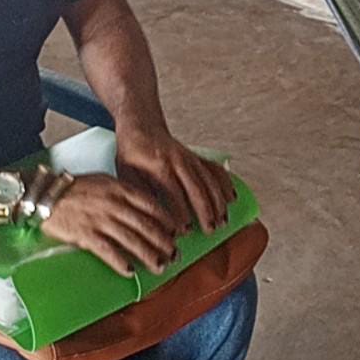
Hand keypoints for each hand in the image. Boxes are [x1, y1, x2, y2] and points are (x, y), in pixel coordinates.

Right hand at [40, 172, 178, 276]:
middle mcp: (114, 204)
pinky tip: (131, 271)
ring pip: (131, 240)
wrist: (46, 194)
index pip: (150, 205)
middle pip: (145, 225)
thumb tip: (143, 206)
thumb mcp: (104, 181)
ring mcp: (100, 220)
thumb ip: (124, 191)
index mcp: (120, 189)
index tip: (177, 231)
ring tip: (161, 266)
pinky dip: (121, 262)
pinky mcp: (86, 235)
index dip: (167, 220)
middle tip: (176, 255)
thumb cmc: (75, 188)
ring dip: (148, 255)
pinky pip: (108, 251)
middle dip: (164, 242)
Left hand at [117, 131, 235, 234]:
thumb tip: (152, 220)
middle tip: (211, 230)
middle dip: (206, 211)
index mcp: (159, 165)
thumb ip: (140, 196)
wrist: (141, 127)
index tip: (183, 232)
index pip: (174, 193)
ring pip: (210, 180)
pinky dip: (225, 183)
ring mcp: (191, 158)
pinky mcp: (197, 157)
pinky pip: (215, 169)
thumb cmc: (131, 155)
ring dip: (219, 202)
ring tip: (223, 221)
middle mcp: (179, 160)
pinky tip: (232, 198)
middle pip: (197, 187)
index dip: (180, 213)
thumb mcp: (127, 175)